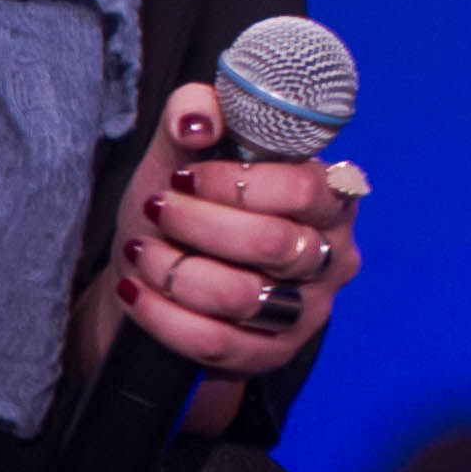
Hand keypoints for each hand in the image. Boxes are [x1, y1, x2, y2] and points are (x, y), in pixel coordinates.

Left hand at [70, 81, 366, 432]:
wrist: (166, 281)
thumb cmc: (188, 208)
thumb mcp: (185, 156)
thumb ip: (194, 117)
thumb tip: (199, 118)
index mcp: (330, 198)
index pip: (301, 188)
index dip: (235, 182)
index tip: (186, 174)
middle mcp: (333, 256)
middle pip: (269, 242)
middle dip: (195, 222)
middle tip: (157, 209)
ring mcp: (309, 311)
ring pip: (240, 296)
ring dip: (173, 270)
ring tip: (139, 250)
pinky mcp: (274, 354)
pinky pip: (217, 344)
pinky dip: (163, 316)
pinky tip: (136, 291)